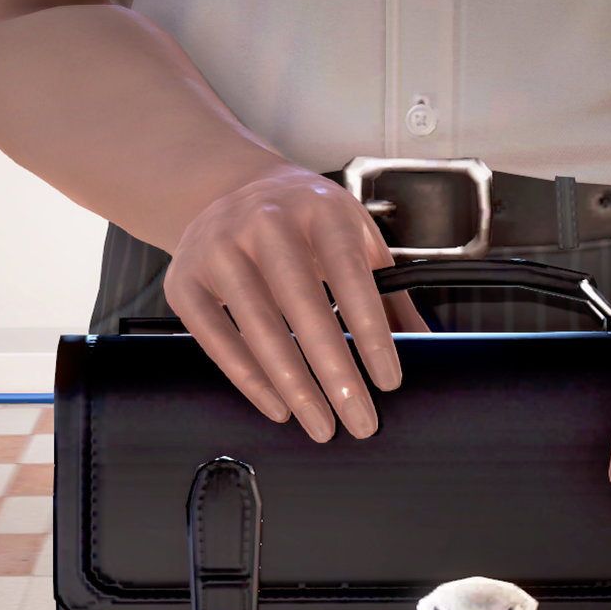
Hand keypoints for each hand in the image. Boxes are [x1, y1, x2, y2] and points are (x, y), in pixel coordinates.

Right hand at [164, 166, 431, 441]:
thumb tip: (425, 341)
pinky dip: (248, 378)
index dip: (371, 332)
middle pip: (303, 307)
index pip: (349, 276)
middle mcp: (266, 222)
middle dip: (335, 372)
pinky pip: (215, 338)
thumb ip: (389, 287)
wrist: (227, 185)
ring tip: (322, 424)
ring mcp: (219, 249)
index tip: (388, 380)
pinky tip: (278, 405)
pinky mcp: (185, 279)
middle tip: (359, 419)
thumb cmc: (301, 218)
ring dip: (293, 385)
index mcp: (319, 208)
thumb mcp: (353, 234)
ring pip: (257, 327)